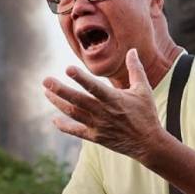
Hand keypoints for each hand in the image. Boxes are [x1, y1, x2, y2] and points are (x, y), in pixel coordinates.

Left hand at [42, 48, 164, 162]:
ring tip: (45, 92)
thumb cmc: (146, 113)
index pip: (95, 87)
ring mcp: (98, 125)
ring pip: (73, 113)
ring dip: (58, 103)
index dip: (81, 78)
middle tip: (45, 80)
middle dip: (60, 90)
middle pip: (78, 100)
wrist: (148, 143)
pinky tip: (54, 120)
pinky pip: (76, 131)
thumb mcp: (143, 89)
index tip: (67, 68)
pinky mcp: (96, 137)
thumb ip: (136, 69)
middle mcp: (103, 112)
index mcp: (114, 99)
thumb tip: (131, 50)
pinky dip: (64, 126)